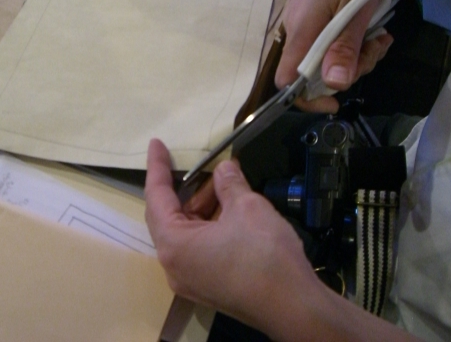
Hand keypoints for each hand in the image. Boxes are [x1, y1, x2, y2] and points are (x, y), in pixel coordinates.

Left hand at [144, 138, 328, 339]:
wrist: (294, 306)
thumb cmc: (263, 253)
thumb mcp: (246, 207)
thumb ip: (228, 183)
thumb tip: (224, 169)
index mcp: (174, 245)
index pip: (156, 197)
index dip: (157, 167)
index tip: (156, 144)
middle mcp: (174, 266)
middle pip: (171, 217)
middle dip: (189, 189)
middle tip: (210, 168)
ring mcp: (192, 280)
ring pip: (188, 233)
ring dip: (204, 208)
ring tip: (228, 187)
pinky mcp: (210, 287)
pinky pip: (200, 249)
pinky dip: (211, 226)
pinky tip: (232, 211)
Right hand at [275, 0, 393, 112]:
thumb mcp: (357, 8)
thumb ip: (345, 47)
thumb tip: (335, 85)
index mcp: (302, 30)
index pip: (287, 80)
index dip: (307, 98)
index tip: (336, 100)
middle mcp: (297, 32)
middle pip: (314, 73)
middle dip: (348, 71)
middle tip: (375, 51)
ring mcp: (305, 25)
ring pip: (326, 59)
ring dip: (357, 56)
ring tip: (380, 38)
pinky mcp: (315, 19)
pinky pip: (330, 43)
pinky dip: (352, 43)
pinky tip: (373, 32)